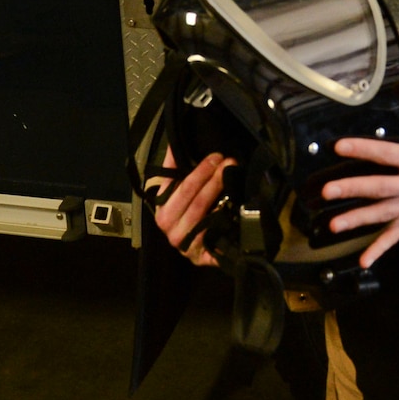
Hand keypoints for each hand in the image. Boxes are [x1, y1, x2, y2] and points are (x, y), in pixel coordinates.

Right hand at [150, 148, 232, 265]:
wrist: (197, 250)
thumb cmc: (186, 215)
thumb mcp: (178, 191)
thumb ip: (175, 169)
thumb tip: (175, 142)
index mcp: (162, 208)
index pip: (179, 186)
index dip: (199, 170)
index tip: (216, 156)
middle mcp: (169, 227)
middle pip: (193, 199)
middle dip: (211, 178)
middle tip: (229, 162)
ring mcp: (184, 244)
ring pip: (204, 215)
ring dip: (219, 193)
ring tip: (233, 177)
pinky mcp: (201, 258)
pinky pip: (215, 237)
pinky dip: (224, 221)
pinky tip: (235, 207)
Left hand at [324, 75, 398, 266]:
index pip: (389, 154)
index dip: (364, 149)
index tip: (340, 146)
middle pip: (381, 188)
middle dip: (353, 190)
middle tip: (328, 192)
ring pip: (384, 215)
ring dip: (358, 220)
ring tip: (334, 226)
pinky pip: (397, 235)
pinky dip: (381, 249)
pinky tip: (364, 260)